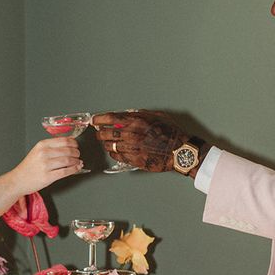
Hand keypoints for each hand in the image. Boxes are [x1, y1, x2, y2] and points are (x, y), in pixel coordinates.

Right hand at [9, 136, 82, 194]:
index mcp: (42, 145)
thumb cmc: (29, 166)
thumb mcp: (38, 151)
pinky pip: (66, 172)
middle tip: (78, 155)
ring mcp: (46, 165)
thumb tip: (69, 142)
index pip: (64, 140)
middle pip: (68, 150)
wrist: (18, 180)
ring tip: (77, 162)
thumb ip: (52, 146)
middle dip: (76, 153)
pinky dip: (74, 169)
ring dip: (76, 161)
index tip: (76, 145)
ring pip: (68, 161)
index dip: (73, 143)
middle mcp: (44, 153)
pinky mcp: (48, 177)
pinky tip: (76, 168)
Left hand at [92, 110, 206, 174]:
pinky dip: (114, 154)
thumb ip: (140, 114)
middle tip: (99, 133)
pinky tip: (115, 152)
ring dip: (106, 144)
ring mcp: (132, 148)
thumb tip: (128, 113)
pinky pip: (117, 157)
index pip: (110, 118)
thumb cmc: (171, 133)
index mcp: (136, 122)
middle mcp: (132, 135)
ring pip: (110, 147)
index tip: (94, 120)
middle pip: (106, 134)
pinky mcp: (134, 160)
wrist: (180, 151)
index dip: (99, 119)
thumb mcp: (157, 116)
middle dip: (99, 133)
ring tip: (106, 143)